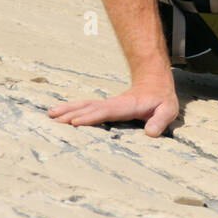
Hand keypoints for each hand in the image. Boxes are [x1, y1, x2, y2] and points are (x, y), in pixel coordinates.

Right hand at [48, 82, 178, 137]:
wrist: (156, 84)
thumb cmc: (162, 100)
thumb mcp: (168, 110)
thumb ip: (160, 120)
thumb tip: (150, 133)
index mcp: (126, 106)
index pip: (106, 112)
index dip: (92, 117)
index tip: (76, 122)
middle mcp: (113, 104)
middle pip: (89, 107)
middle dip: (72, 112)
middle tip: (54, 118)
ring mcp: (107, 104)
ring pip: (85, 105)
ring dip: (67, 109)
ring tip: (50, 114)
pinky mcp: (104, 106)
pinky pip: (86, 107)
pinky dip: (71, 109)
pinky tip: (59, 113)